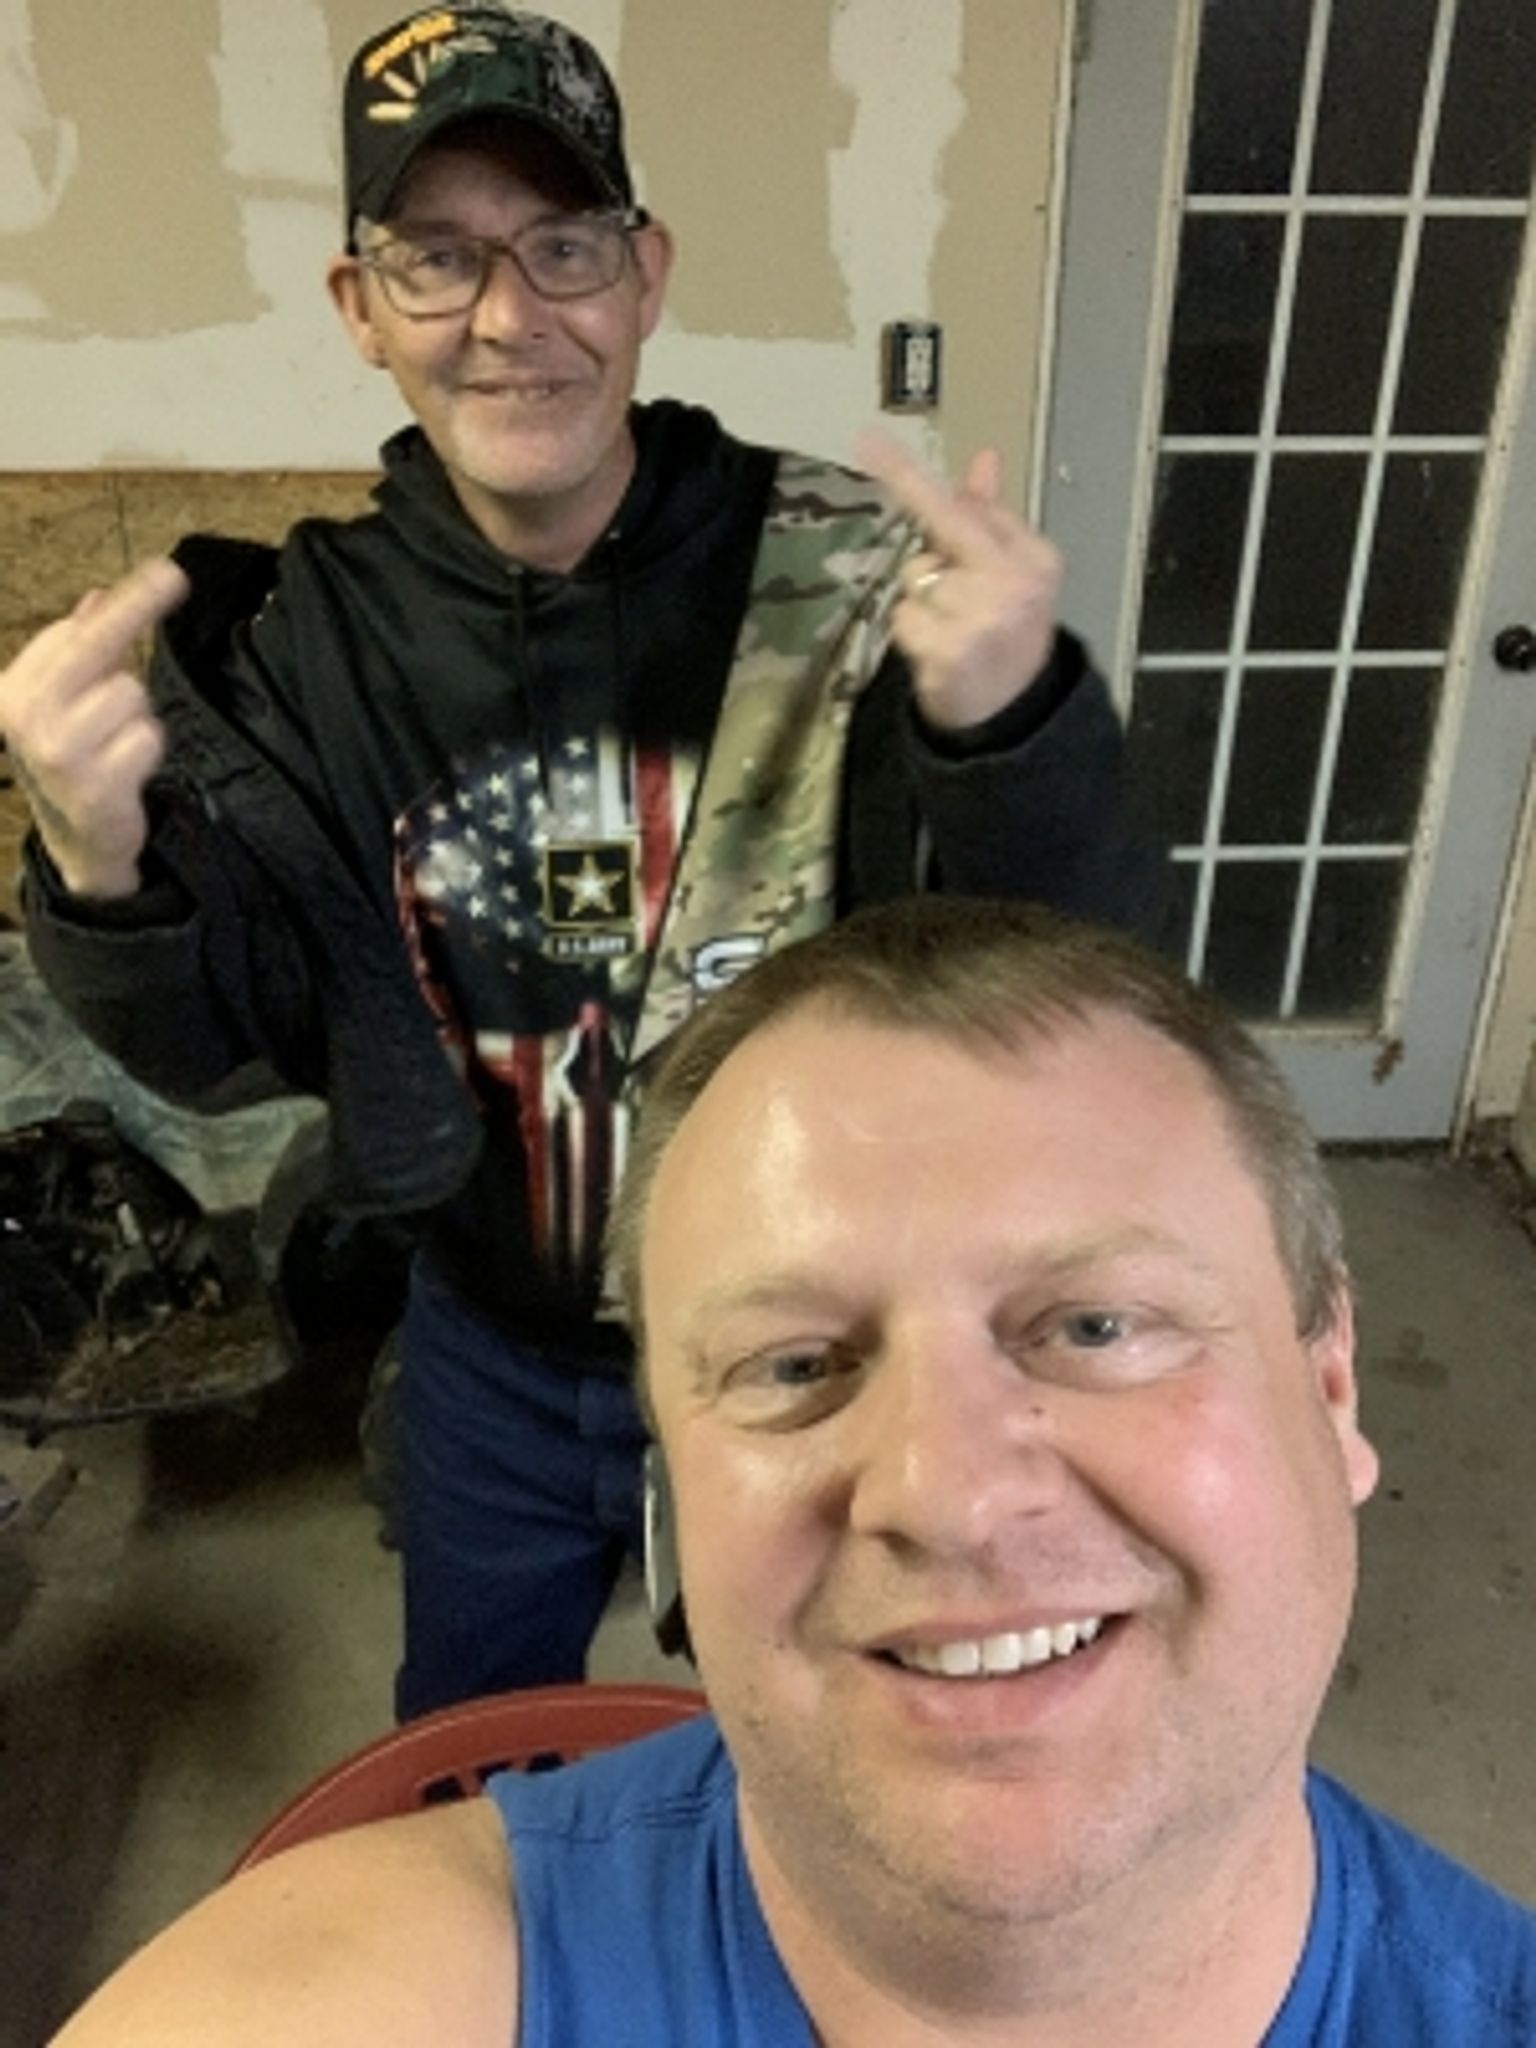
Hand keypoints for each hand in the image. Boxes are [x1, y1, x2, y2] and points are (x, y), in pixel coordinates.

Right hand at [0, 557, 187, 898]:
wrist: (79, 838)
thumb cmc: (76, 756)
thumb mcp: (68, 700)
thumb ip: (84, 649)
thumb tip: (99, 598)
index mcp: (11, 692)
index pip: (72, 632)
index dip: (122, 604)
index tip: (163, 573)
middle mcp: (25, 719)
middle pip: (94, 646)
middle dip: (137, 608)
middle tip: (174, 573)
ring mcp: (56, 754)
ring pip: (130, 694)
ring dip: (138, 716)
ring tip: (117, 744)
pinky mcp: (93, 788)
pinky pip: (148, 737)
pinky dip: (148, 750)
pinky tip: (126, 770)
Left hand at [855, 429, 1063, 732]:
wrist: (1013, 712)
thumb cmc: (1005, 632)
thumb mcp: (1010, 572)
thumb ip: (991, 516)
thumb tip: (984, 457)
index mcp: (1034, 557)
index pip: (967, 505)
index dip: (913, 477)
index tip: (867, 440)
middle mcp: (1015, 583)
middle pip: (942, 531)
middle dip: (921, 529)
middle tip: (902, 516)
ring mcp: (986, 618)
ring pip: (919, 577)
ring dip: (922, 600)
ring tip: (948, 627)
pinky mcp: (954, 652)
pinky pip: (906, 618)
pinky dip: (911, 633)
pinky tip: (936, 650)